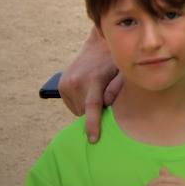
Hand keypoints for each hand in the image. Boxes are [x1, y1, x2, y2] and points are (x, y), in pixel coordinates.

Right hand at [59, 27, 122, 142]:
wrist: (99, 45)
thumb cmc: (115, 62)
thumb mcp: (122, 73)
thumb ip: (117, 88)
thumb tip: (109, 104)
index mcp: (94, 80)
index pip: (92, 107)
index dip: (92, 125)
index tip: (93, 140)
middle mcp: (77, 82)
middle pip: (84, 112)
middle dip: (94, 114)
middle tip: (105, 102)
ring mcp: (67, 83)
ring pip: (77, 110)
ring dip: (86, 109)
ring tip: (96, 93)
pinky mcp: (62, 85)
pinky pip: (72, 104)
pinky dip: (80, 103)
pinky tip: (88, 92)